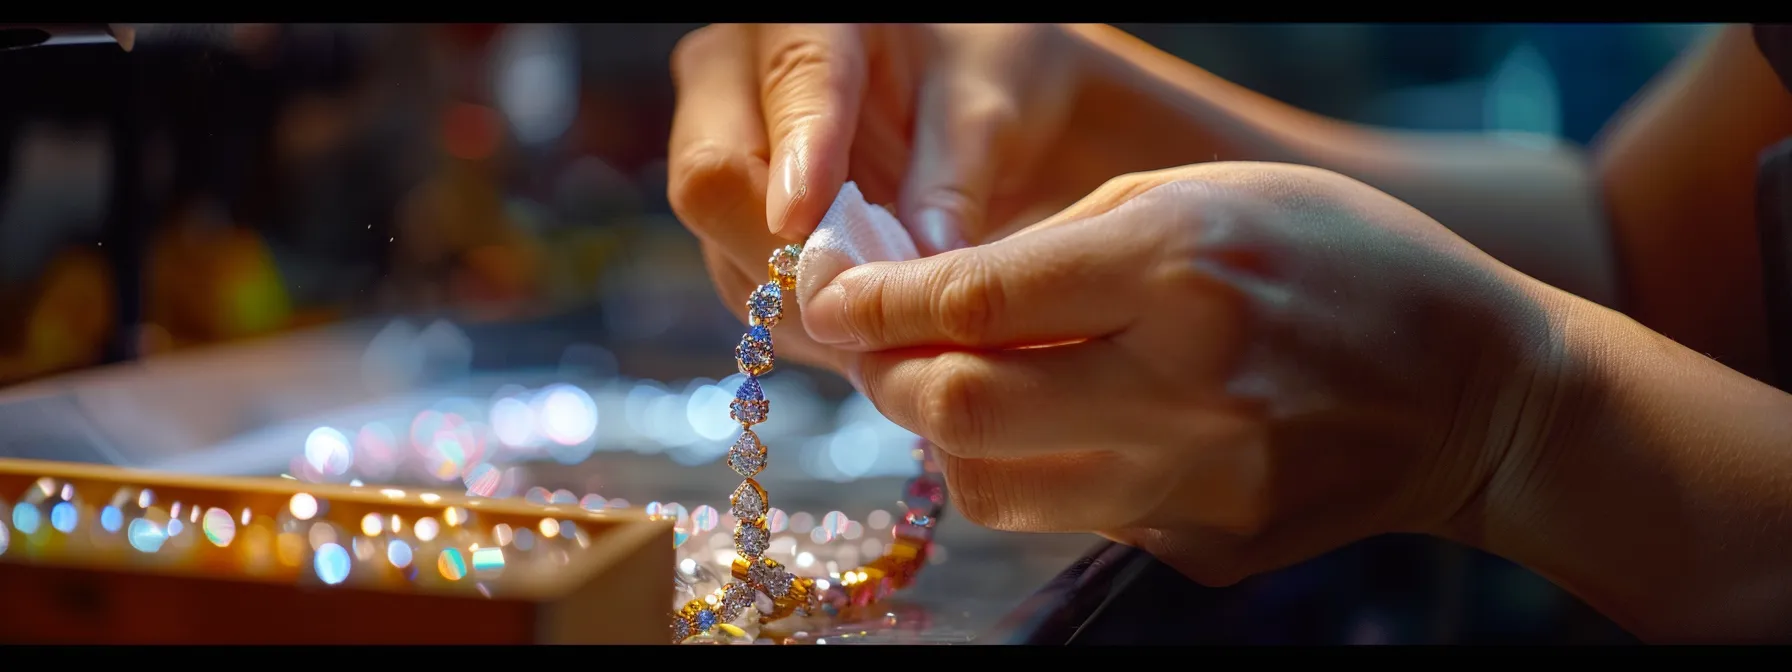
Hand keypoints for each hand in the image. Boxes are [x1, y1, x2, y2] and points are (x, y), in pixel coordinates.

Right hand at [666, 23, 1094, 371]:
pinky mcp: (731, 228)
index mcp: (802, 18)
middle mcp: (734, 80)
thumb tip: (923, 265)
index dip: (800, 155)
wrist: (967, 107)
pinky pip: (750, 291)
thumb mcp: (990, 111)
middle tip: (876, 306)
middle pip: (713, 176)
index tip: (811, 223)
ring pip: (725, 245)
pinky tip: (874, 333)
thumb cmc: (982, 80)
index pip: (790, 80)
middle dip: (792, 255)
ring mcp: (722, 157)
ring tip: (892, 328)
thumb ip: (954, 182)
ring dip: (806, 302)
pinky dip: (813, 321)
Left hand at [802, 162, 1562, 585]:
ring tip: (969, 384)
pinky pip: (1070, 515)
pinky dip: (1041, 470)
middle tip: (878, 346)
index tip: (827, 288)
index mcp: (1179, 268)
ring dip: (949, 435)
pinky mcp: (1205, 549)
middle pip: (958, 411)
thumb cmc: (1336, 260)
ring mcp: (1197, 484)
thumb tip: (931, 296)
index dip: (872, 299)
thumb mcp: (1201, 196)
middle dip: (888, 378)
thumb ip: (1060, 248)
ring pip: (991, 486)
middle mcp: (1183, 385)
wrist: (1477, 392)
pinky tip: (1078, 425)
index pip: (972, 300)